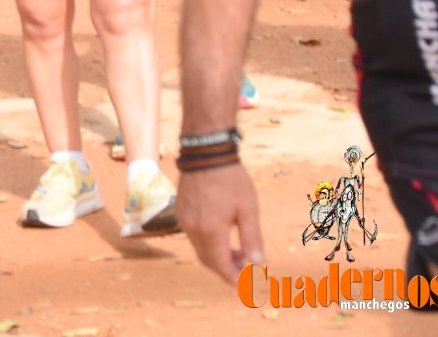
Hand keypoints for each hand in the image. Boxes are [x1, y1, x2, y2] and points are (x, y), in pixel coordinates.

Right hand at [179, 163, 265, 285]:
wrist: (206, 153)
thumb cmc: (231, 180)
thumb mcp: (249, 209)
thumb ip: (252, 238)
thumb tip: (257, 262)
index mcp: (210, 231)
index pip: (219, 265)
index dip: (232, 278)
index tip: (245, 284)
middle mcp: (192, 228)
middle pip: (207, 259)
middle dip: (225, 267)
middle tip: (244, 265)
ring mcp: (183, 219)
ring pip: (198, 247)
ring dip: (216, 254)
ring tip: (236, 248)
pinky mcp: (179, 209)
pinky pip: (192, 234)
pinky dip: (206, 241)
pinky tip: (220, 232)